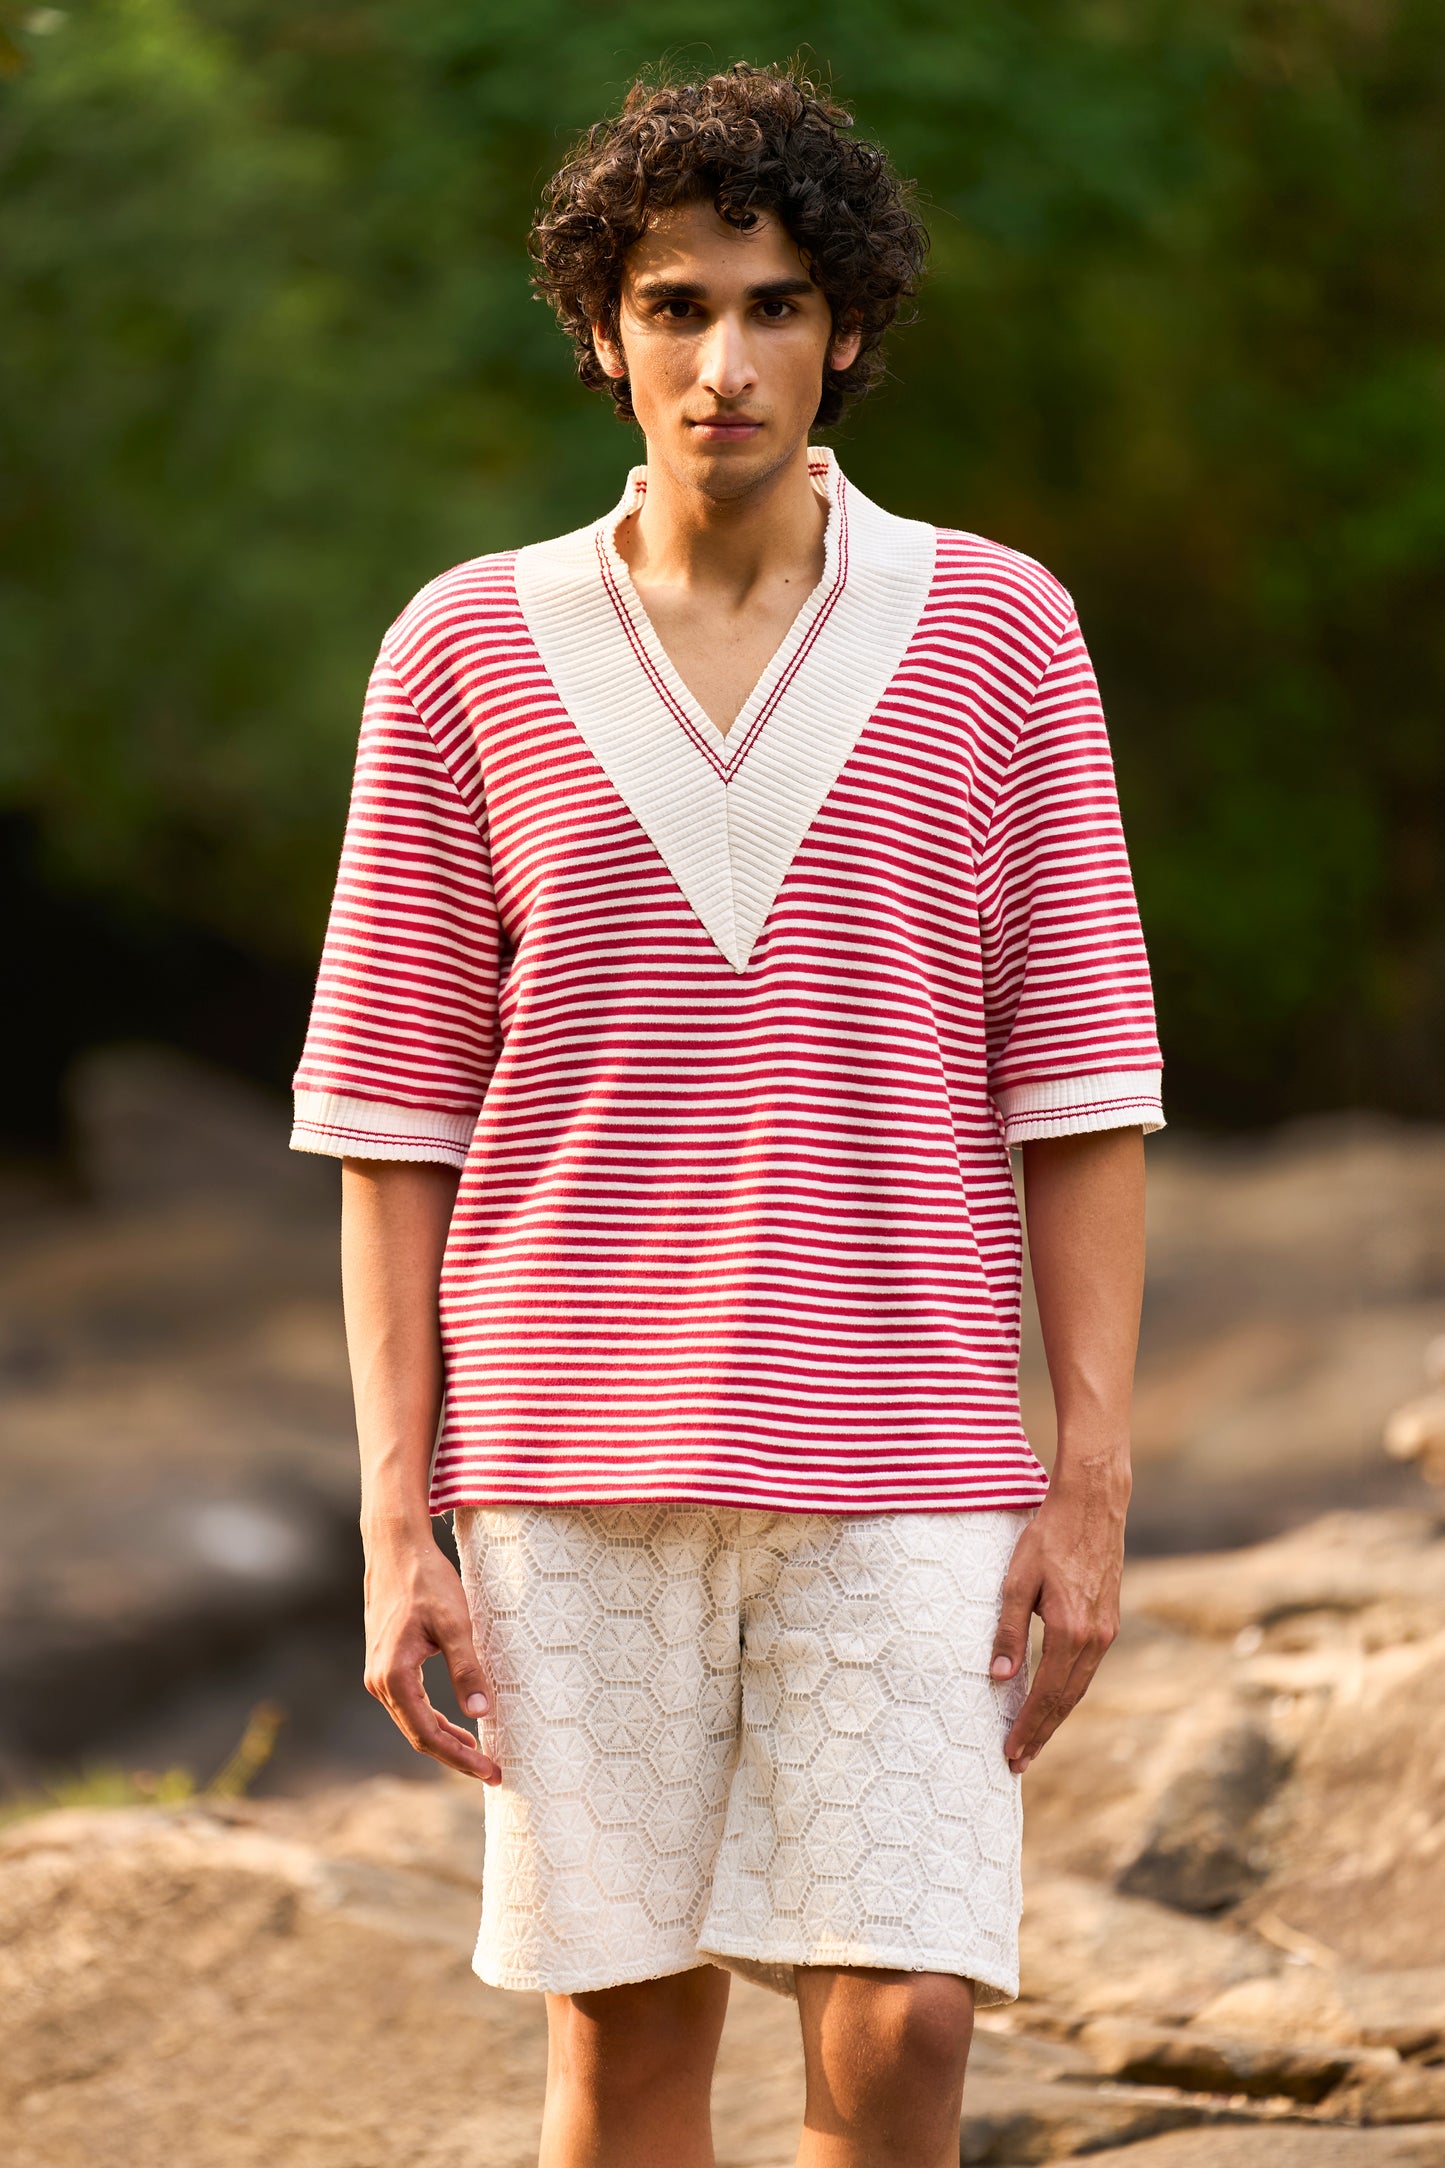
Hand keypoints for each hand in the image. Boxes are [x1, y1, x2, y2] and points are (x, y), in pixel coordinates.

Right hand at [362, 1527, 499, 1782]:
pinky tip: (458, 1725)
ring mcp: (378, 1674)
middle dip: (456, 1756)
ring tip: (480, 1753)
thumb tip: (481, 1713)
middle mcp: (379, 1682)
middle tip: (493, 1770)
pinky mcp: (385, 1665)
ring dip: (446, 1741)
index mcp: (394, 1676)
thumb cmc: (426, 1581)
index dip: (460, 1758)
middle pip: (418, 1736)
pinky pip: (410, 1706)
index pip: (428, 1735)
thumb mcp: (455, 1623)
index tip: (491, 1770)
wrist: (396, 1549)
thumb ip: (467, 1668)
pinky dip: (434, 1721)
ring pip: (413, 1723)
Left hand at [990, 1474, 1126, 1775]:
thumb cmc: (1048, 1537)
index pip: (1046, 1694)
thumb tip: (997, 1677)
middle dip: (1041, 1733)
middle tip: (1018, 1761)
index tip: (1010, 1752)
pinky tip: (1053, 1699)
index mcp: (1070, 1631)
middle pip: (1066, 1700)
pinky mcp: (1108, 1621)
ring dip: (1055, 1716)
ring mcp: (1106, 1631)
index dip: (1028, 1726)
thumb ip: (1007, 1631)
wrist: (1092, 1505)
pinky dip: (1068, 1691)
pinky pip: (1087, 1668)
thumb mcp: (1016, 1581)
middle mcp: (1094, 1639)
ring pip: (1079, 1687)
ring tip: (1033, 1740)